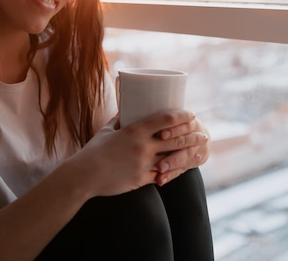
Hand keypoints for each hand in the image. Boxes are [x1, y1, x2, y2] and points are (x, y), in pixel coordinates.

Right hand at [72, 109, 207, 196]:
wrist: (85, 174)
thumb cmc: (93, 150)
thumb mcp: (107, 131)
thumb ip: (119, 120)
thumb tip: (125, 109)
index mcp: (134, 131)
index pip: (165, 119)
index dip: (181, 116)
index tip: (191, 114)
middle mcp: (143, 146)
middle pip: (176, 139)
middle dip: (192, 135)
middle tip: (202, 134)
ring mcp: (144, 164)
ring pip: (173, 158)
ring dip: (188, 154)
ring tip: (199, 151)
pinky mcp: (142, 179)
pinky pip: (162, 175)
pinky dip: (171, 172)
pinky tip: (180, 169)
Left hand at [154, 116, 209, 185]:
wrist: (199, 134)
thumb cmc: (173, 121)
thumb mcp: (169, 116)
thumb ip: (147, 115)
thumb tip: (119, 117)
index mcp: (186, 120)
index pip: (182, 124)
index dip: (174, 129)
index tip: (161, 135)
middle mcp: (191, 134)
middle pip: (182, 144)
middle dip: (172, 155)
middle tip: (159, 163)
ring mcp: (191, 150)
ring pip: (183, 159)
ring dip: (170, 166)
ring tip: (159, 172)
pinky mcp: (187, 163)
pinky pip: (179, 170)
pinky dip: (170, 175)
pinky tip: (160, 181)